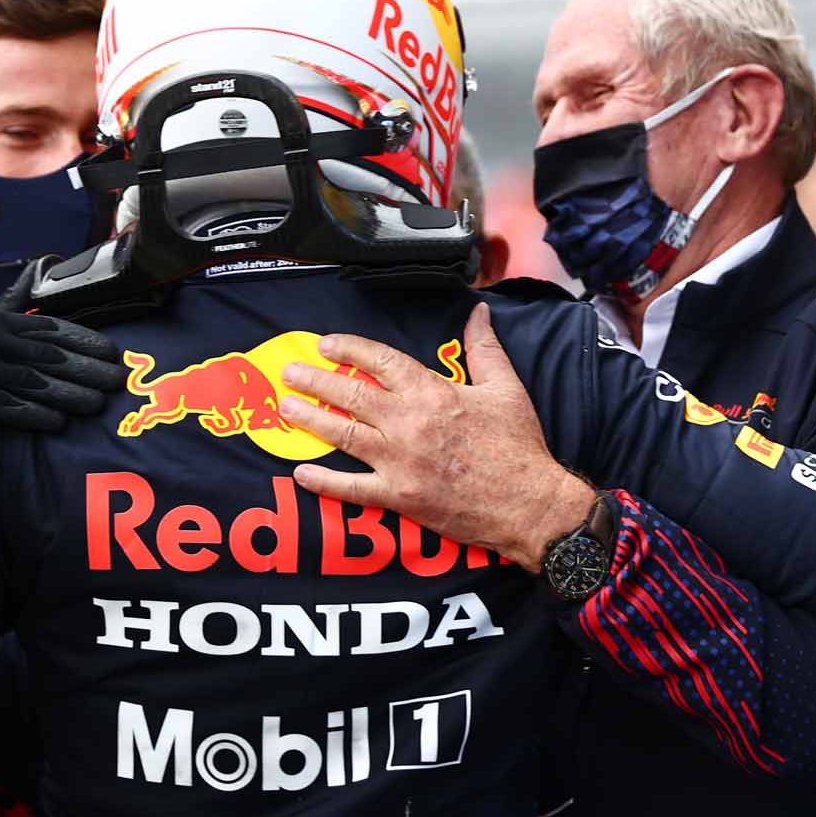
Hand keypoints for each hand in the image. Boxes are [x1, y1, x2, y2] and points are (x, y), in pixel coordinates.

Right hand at [0, 274, 124, 451]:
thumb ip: (17, 298)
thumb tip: (42, 265)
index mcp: (0, 323)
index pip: (50, 329)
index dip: (84, 341)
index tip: (113, 352)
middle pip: (47, 358)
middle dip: (85, 370)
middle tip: (117, 381)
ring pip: (31, 384)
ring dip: (66, 396)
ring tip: (96, 405)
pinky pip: (3, 409)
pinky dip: (30, 416)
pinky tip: (56, 424)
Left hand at [277, 302, 596, 571]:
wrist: (529, 504)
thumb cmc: (518, 446)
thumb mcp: (505, 388)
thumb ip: (484, 348)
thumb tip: (478, 312)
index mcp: (433, 393)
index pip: (381, 361)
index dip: (350, 349)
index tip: (326, 344)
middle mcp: (409, 423)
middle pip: (351, 395)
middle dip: (315, 381)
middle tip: (289, 372)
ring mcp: (400, 462)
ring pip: (343, 435)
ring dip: (310, 420)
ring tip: (285, 409)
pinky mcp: (399, 497)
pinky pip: (352, 489)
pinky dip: (324, 481)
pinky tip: (301, 472)